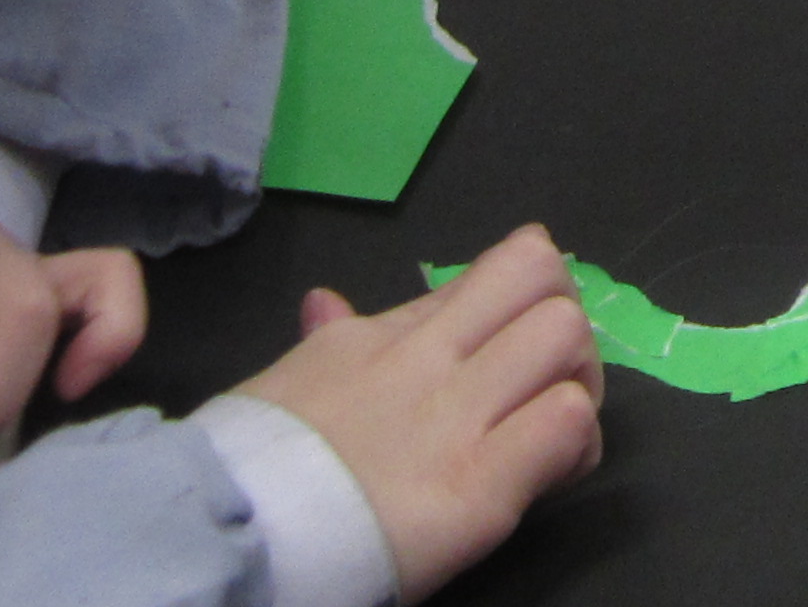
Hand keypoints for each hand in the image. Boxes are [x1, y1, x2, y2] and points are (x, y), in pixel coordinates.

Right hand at [241, 229, 604, 599]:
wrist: (228, 534)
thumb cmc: (256, 467)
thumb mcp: (290, 381)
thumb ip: (327, 336)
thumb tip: (325, 300)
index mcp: (383, 333)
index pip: (492, 272)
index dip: (524, 303)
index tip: (515, 349)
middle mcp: (427, 357)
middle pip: (540, 277)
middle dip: (564, 326)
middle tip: (549, 385)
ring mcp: (455, 417)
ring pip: (564, 337)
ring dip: (579, 384)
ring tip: (556, 433)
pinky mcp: (477, 485)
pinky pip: (564, 423)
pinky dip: (576, 445)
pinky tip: (551, 476)